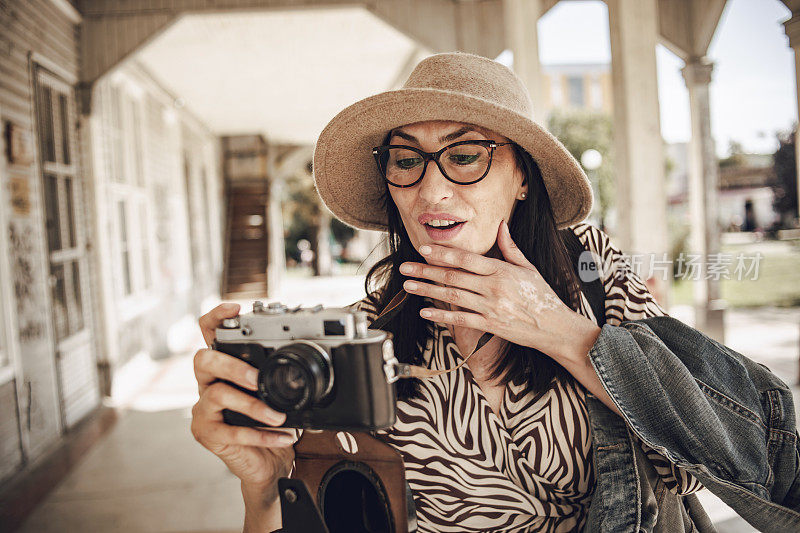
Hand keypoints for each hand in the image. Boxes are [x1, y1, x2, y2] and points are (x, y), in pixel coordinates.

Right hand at [191, 303, 296, 502]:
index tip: (235, 309)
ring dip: (252, 405)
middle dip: (232, 365)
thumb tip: (313, 353)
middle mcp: (208, 383)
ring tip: (277, 416)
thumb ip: (282, 373)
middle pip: (204, 359)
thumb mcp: (279, 392)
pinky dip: (260, 435)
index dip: (216, 317)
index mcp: (224, 366)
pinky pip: (231, 431)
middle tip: (257, 378)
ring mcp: (204, 408)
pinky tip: (283, 436)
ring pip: (218, 395)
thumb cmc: (272, 423)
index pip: (208, 332)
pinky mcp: (207, 433)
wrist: (268, 464)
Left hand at [399, 222, 600, 364]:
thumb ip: (510, 248)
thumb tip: (501, 226)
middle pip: (453, 276)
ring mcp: (491, 307)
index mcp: (502, 270)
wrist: (556, 328)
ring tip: (408, 285)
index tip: (423, 249)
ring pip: (453, 296)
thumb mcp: (528, 268)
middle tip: (405, 267)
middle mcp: (494, 287)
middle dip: (426, 270)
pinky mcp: (491, 325)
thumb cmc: (542, 296)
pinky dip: (442, 315)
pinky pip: (462, 319)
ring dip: (428, 290)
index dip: (443, 253)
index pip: (466, 259)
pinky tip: (425, 311)